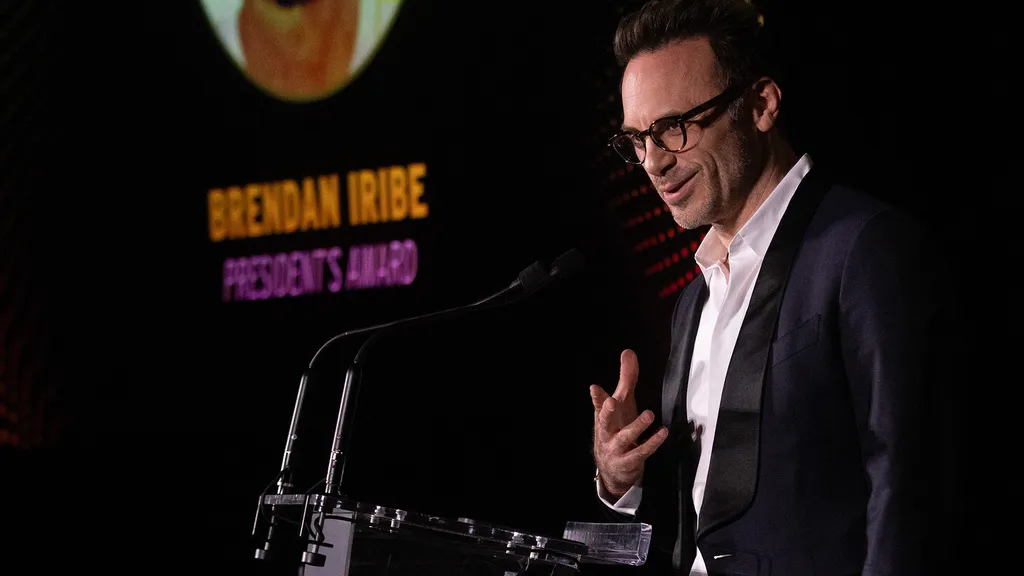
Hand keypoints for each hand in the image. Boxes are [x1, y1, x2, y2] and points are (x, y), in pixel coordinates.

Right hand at [590, 349, 667, 496]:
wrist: (612, 469)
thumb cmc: (617, 429)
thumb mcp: (622, 404)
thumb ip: (626, 379)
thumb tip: (628, 352)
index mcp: (604, 417)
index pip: (598, 405)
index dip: (597, 397)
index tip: (595, 388)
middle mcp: (607, 432)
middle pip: (604, 421)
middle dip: (607, 411)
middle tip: (612, 401)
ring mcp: (616, 448)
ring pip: (625, 437)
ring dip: (636, 426)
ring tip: (649, 414)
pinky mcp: (629, 461)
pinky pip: (641, 452)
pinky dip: (652, 442)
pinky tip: (662, 433)